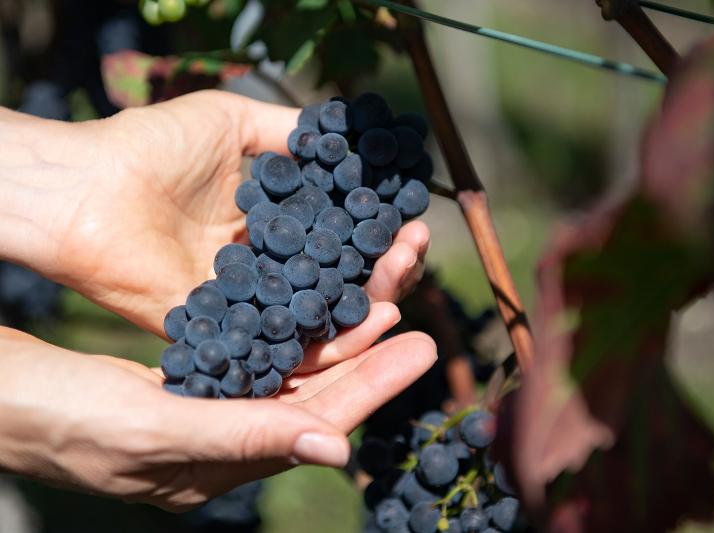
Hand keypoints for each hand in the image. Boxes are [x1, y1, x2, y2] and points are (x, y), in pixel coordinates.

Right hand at [0, 327, 435, 510]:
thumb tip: (335, 450)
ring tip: (383, 303)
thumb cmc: (64, 420)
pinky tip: (315, 305)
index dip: (372, 386)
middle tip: (421, 322)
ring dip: (336, 342)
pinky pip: (258, 359)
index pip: (315, 425)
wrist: (4, 398)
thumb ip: (243, 437)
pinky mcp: (191, 384)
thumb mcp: (152, 428)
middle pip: (315, 399)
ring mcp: (209, 412)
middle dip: (369, 362)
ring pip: (291, 376)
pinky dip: (291, 334)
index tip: (423, 348)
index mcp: (220, 466)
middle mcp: (224, 443)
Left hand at [8, 90, 427, 334]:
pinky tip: (372, 314)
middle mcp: (270, 265)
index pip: (342, 235)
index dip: (380, 228)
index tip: (413, 214)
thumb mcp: (231, 121)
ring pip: (328, 313)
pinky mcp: (231, 333)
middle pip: (345, 278)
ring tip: (405, 268)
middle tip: (416, 243)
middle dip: (389, 263)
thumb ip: (289, 133)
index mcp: (273, 222)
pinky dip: (335, 336)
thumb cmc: (150, 146)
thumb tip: (348, 136)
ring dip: (375, 296)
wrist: (84, 188)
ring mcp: (253, 302)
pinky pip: (290, 344)